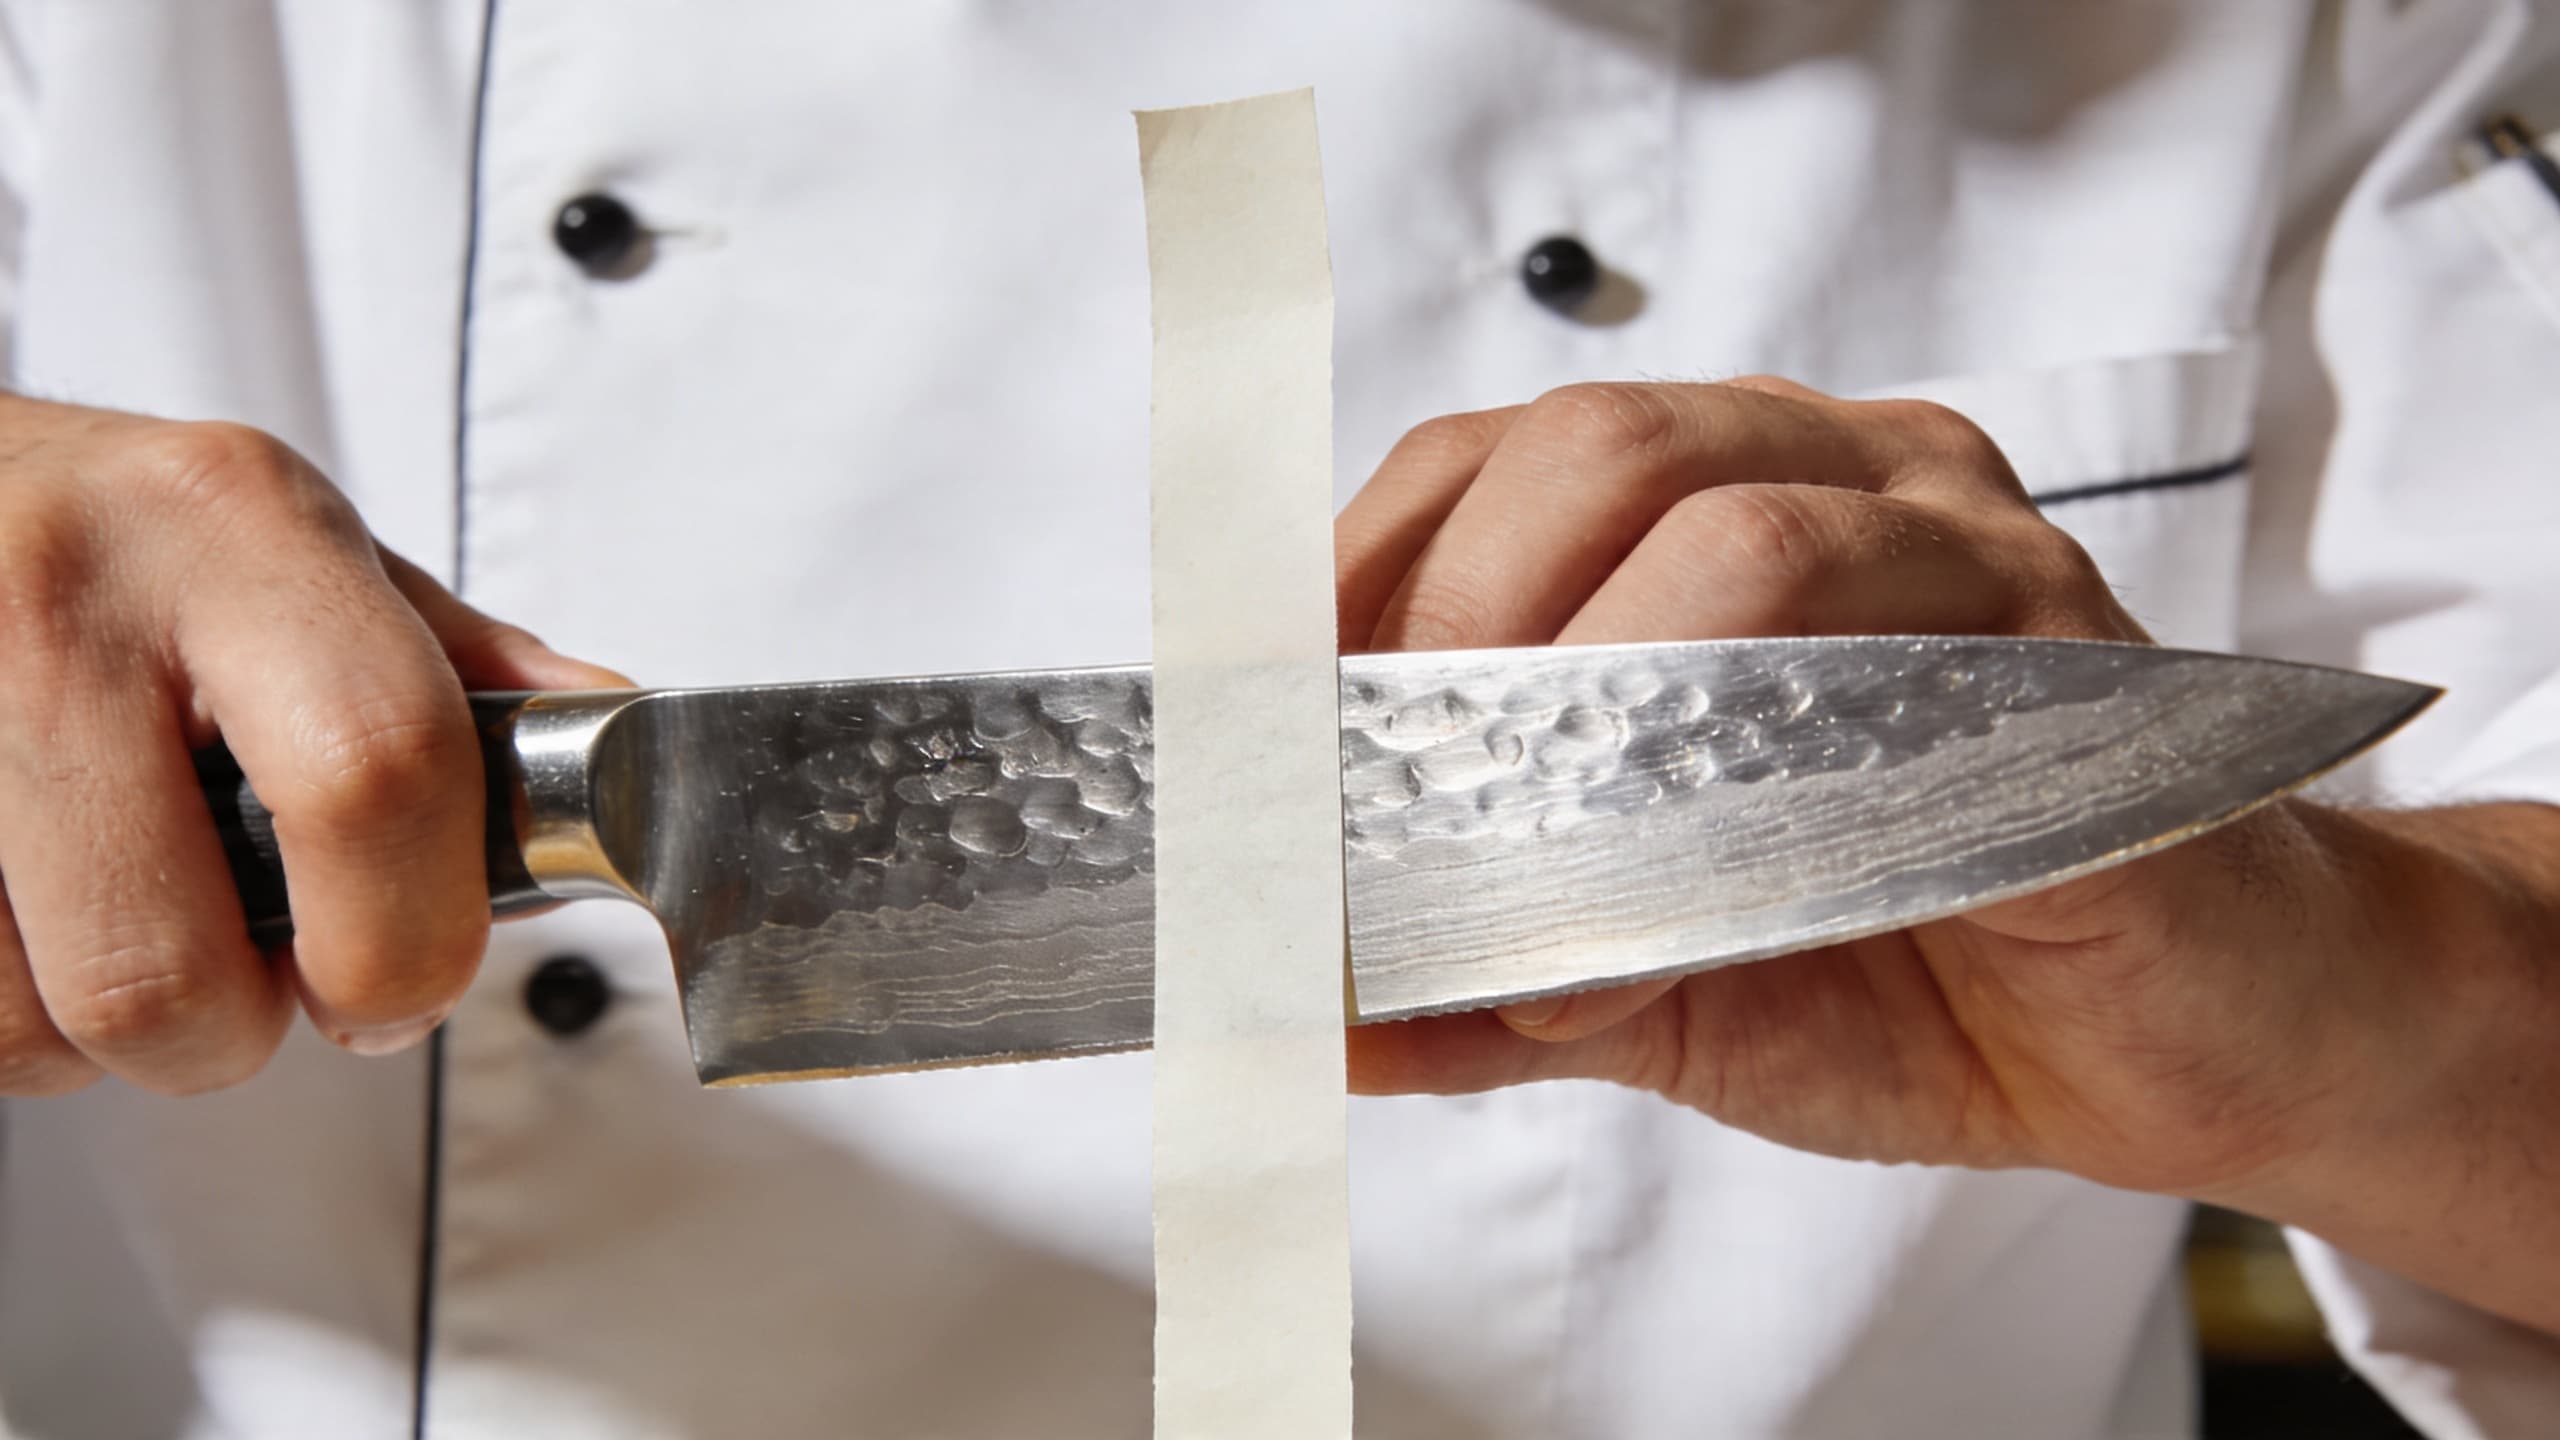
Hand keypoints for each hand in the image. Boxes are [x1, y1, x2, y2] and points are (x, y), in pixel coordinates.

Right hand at [0, 394, 622, 1095]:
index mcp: (235, 527)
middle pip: (169, 970)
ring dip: (101, 1033)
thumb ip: (449, 663)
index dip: (408, 940)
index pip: (376, 775)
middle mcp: (64, 602)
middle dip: (233, 1028)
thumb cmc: (122, 530)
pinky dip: (12, 1011)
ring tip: (126, 920)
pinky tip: (40, 913)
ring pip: (40, 1024)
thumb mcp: (296, 543)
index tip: (408, 981)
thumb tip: (605, 734)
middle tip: (249, 969)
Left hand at [1334, 379, 2527, 1220]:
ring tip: (1525, 857)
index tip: (1279, 715)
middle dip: (1453, 619)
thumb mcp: (1651, 966)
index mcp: (1726, 501)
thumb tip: (1303, 997)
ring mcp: (1976, 558)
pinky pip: (1903, 678)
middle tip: (1394, 790)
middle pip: (1599, 446)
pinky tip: (1684, 910)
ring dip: (1586, 701)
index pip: (1497, 459)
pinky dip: (1749, 795)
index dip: (1363, 574)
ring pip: (1742, 531)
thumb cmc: (1917, 956)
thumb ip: (1484, 966)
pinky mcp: (2084, 672)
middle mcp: (1850, 483)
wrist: (2184, 1033)